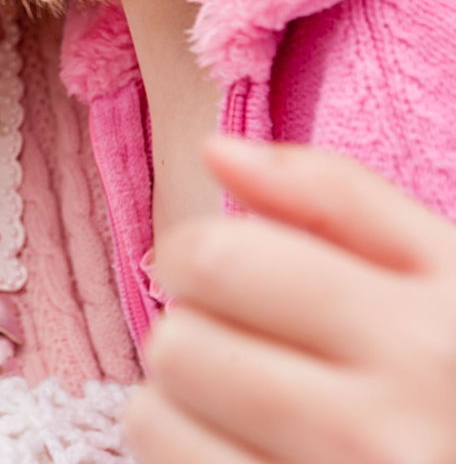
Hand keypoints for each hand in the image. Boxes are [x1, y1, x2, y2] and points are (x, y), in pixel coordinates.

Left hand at [126, 137, 455, 463]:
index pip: (219, 260)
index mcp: (422, 338)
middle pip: (178, 342)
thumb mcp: (444, 272)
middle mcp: (379, 432)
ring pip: (153, 417)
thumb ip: (336, 197)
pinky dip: (181, 451)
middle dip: (193, 329)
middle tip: (247, 345)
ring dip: (178, 399)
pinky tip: (242, 446)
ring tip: (245, 402)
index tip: (215, 269)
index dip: (192, 252)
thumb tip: (214, 148)